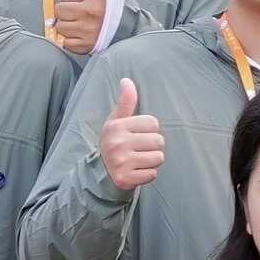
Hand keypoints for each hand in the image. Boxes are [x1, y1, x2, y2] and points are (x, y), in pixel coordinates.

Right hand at [95, 76, 163, 190]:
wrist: (101, 173)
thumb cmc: (115, 142)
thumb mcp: (117, 121)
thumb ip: (125, 102)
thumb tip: (126, 80)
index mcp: (116, 126)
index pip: (153, 123)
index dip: (149, 130)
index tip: (137, 135)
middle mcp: (117, 143)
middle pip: (159, 141)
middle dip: (153, 146)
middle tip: (138, 150)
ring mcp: (120, 162)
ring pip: (158, 158)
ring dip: (152, 161)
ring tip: (138, 160)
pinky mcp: (125, 179)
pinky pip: (153, 174)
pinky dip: (148, 174)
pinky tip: (136, 171)